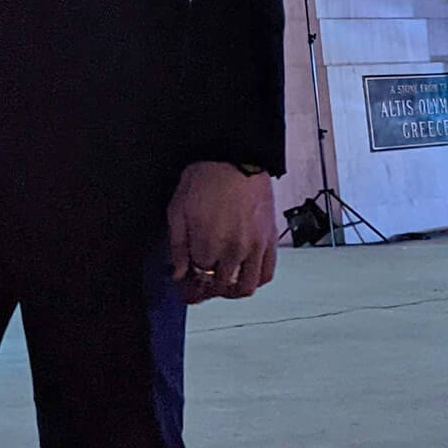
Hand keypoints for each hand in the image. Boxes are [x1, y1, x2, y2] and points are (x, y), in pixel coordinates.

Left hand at [167, 163, 276, 303]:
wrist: (236, 155)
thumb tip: (179, 273)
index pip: (198, 280)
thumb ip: (177, 245)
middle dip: (207, 290)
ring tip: (222, 284)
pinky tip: (244, 274)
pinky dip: (256, 280)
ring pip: (246, 287)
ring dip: (232, 292)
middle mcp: (234, 251)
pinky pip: (267, 273)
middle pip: (221, 286)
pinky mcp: (270, 239)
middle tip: (200, 285)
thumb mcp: (178, 208)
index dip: (189, 285)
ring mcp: (255, 247)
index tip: (184, 284)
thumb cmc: (206, 175)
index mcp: (208, 244)